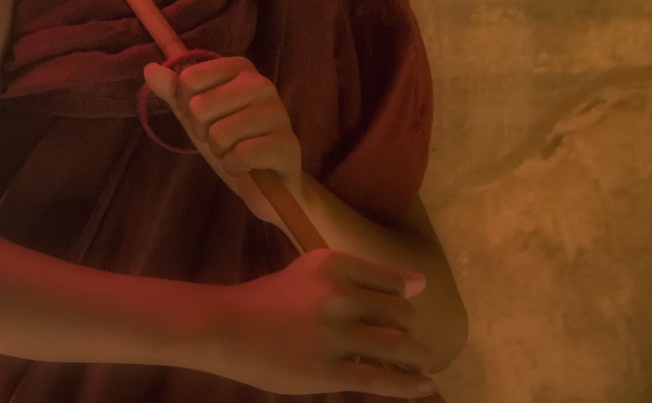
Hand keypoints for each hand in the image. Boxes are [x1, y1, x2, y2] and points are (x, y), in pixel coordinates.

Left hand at [144, 55, 300, 225]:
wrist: (266, 183)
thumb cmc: (231, 142)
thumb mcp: (196, 116)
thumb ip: (173, 91)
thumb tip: (149, 69)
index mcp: (240, 68)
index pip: (189, 77)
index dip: (185, 106)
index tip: (201, 117)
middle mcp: (262, 84)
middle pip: (201, 106)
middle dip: (202, 132)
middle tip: (220, 139)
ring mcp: (277, 113)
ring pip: (220, 133)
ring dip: (220, 152)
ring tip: (235, 151)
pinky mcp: (286, 144)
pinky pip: (241, 156)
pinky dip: (235, 167)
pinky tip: (246, 167)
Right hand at [204, 248, 434, 396]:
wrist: (227, 329)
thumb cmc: (269, 300)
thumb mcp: (314, 272)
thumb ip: (365, 277)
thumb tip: (422, 284)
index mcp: (334, 264)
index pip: (391, 283)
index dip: (401, 301)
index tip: (400, 316)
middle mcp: (338, 295)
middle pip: (401, 314)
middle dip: (408, 331)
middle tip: (406, 345)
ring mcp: (333, 335)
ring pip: (399, 347)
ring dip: (417, 358)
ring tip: (421, 366)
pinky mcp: (328, 371)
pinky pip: (381, 379)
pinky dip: (409, 386)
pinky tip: (424, 387)